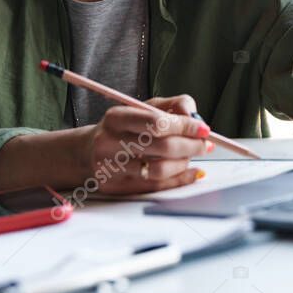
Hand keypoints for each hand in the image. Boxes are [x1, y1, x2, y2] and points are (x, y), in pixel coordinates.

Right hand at [78, 94, 212, 194]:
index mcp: (117, 117)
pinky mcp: (116, 187)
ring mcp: (111, 168)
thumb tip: (196, 118)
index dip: (186, 126)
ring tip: (190, 157)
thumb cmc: (123, 128)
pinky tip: (190, 172)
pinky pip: (156, 186)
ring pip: (159, 170)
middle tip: (205, 145)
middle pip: (162, 147)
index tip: (204, 129)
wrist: (88, 152)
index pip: (157, 122)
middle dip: (191, 146)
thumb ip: (173, 105)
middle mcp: (110, 143)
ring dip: (184, 164)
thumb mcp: (143, 107)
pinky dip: (179, 180)